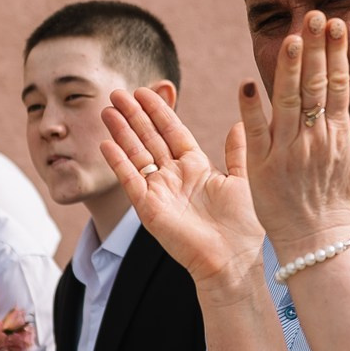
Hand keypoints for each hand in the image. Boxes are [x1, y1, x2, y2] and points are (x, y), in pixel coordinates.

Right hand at [101, 90, 267, 292]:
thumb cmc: (243, 226)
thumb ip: (237, 152)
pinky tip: (106, 143)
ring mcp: (160, 192)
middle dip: (134, 115)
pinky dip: (118, 162)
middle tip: (117, 92)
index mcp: (197, 168)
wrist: (233, 260)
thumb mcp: (243, 180)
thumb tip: (239, 122)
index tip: (146, 90)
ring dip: (121, 132)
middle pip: (150, 139)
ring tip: (106, 110)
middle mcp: (175, 178)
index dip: (159, 111)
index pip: (173, 132)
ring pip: (136, 155)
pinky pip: (130, 180)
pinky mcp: (149, 209)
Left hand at [246, 12, 349, 257]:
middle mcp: (314, 139)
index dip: (336, 53)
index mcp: (338, 134)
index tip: (335, 24)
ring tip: (291, 38)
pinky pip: (255, 133)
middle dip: (315, 50)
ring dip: (289, 70)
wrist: (316, 238)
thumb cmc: (338, 198)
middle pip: (315, 86)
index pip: (337, 85)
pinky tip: (246, 83)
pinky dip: (251, 109)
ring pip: (288, 103)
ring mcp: (288, 152)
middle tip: (314, 16)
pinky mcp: (262, 166)